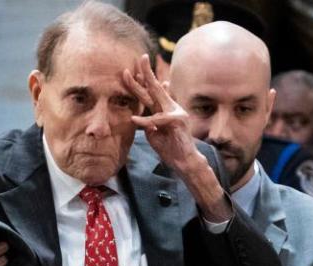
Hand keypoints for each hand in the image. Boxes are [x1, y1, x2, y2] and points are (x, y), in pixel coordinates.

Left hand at [124, 55, 231, 221]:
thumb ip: (152, 115)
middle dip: (146, 72)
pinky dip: (145, 120)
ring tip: (128, 75)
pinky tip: (134, 119)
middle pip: (155, 87)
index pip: (153, 92)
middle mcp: (171, 107)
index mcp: (165, 108)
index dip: (143, 80)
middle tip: (140, 57)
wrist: (184, 161)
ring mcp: (176, 113)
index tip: (132, 69)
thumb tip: (146, 112)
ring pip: (155, 97)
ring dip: (139, 86)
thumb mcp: (156, 129)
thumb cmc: (170, 146)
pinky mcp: (176, 122)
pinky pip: (157, 119)